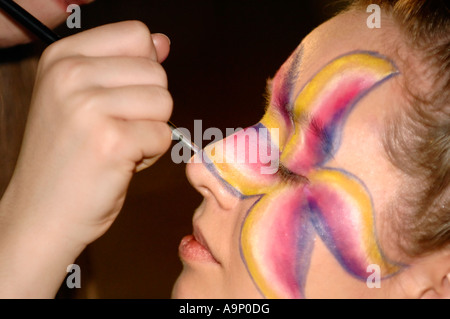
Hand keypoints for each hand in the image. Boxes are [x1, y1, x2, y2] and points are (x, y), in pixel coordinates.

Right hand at [0, 21, 171, 296]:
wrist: (42, 214)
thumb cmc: (67, 159)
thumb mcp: (84, 98)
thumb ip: (125, 64)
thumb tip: (162, 42)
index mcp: (63, 57)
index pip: (137, 35)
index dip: (142, 71)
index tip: (120, 97)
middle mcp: (71, 75)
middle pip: (156, 72)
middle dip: (149, 106)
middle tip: (117, 130)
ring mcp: (89, 107)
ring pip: (164, 102)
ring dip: (151, 130)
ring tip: (119, 146)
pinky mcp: (112, 141)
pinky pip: (164, 135)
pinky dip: (151, 154)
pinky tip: (121, 163)